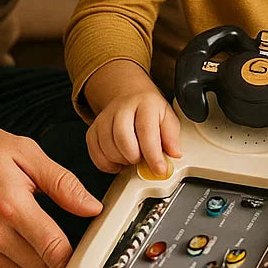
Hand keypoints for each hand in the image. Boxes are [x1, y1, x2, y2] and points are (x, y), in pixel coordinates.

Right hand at [83, 60, 180, 175]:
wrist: (131, 97)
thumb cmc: (150, 111)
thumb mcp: (168, 118)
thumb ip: (172, 137)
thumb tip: (174, 154)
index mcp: (145, 103)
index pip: (147, 130)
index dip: (153, 155)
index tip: (160, 169)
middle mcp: (122, 107)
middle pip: (122, 137)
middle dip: (134, 156)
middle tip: (142, 159)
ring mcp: (105, 117)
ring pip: (107, 146)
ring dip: (122, 160)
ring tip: (132, 157)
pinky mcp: (93, 128)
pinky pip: (95, 152)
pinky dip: (107, 163)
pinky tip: (119, 161)